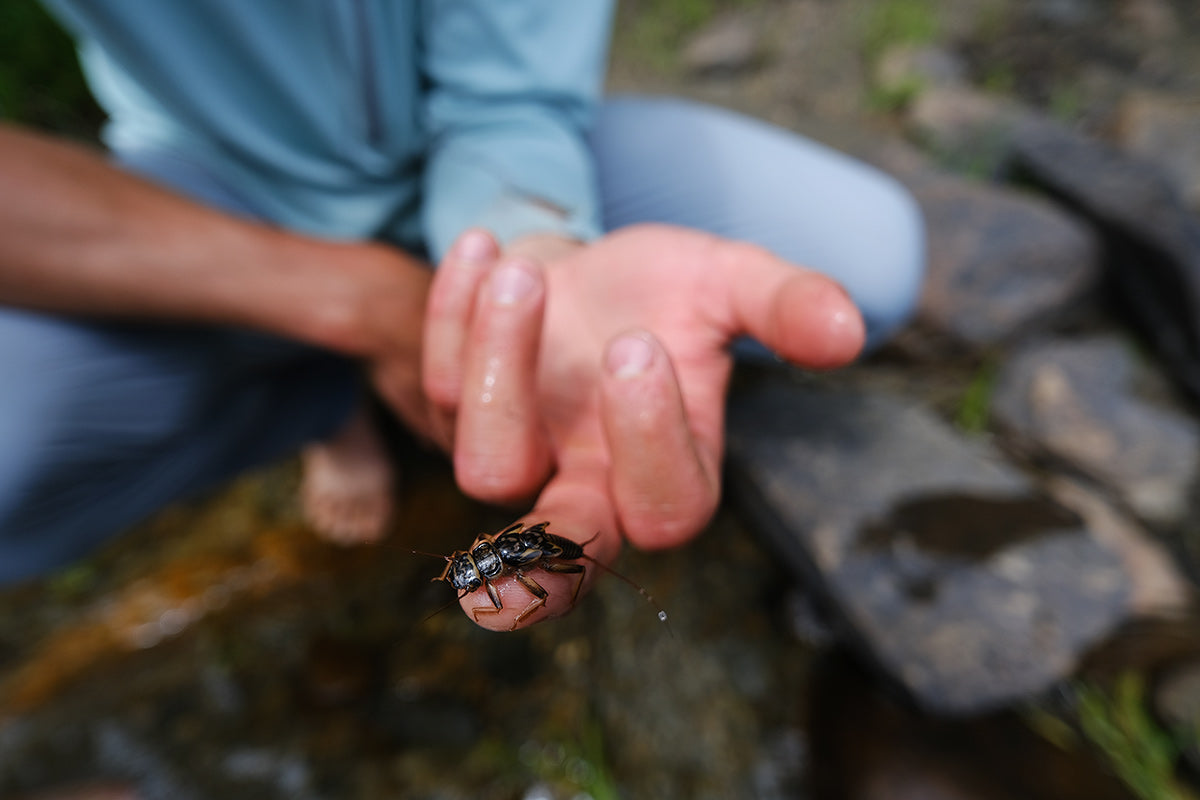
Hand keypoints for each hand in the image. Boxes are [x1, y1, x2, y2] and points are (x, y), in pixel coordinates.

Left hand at [423, 223, 864, 629]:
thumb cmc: (665, 290)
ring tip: (523, 273)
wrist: (586, 260)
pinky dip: (454, 310)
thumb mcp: (731, 281)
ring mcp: (518, 457)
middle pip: (560, 559)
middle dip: (533, 566)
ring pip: (486, 467)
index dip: (649, 439)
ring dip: (496, 366)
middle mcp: (589, 484)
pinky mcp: (452, 415)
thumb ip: (786, 305)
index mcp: (668, 475)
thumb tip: (849, 333)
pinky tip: (481, 249)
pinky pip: (435, 382)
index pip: (667, 508)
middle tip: (493, 582)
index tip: (639, 343)